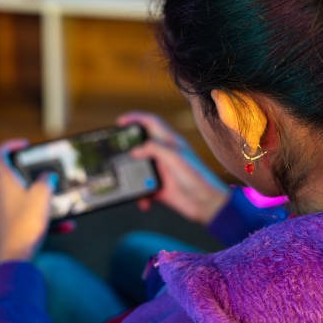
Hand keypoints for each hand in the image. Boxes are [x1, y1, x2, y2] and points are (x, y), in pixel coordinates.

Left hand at [0, 140, 57, 263]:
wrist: (16, 256)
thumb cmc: (24, 224)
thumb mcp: (42, 194)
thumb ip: (46, 180)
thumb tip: (48, 177)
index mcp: (4, 181)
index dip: (9, 146)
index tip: (24, 145)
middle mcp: (1, 194)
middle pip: (15, 176)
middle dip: (35, 175)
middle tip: (50, 175)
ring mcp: (6, 210)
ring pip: (28, 197)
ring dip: (46, 199)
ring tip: (62, 204)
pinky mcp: (13, 224)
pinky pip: (33, 215)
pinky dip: (48, 218)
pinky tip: (66, 225)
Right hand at [117, 111, 229, 225]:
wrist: (208, 204)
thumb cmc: (197, 177)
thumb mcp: (175, 157)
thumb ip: (154, 149)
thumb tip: (134, 151)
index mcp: (170, 141)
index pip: (151, 122)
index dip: (135, 118)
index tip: (120, 122)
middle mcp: (165, 154)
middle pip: (141, 146)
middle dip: (128, 150)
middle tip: (115, 153)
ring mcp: (162, 172)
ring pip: (139, 170)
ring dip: (133, 178)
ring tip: (129, 183)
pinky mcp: (160, 189)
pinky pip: (143, 190)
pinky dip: (141, 196)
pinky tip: (145, 203)